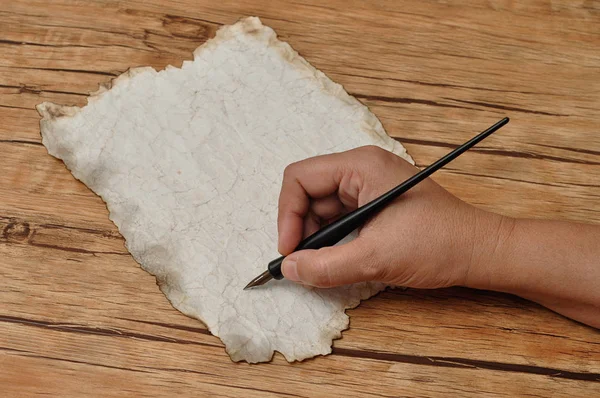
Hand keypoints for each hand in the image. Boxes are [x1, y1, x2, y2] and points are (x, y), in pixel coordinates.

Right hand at [277, 145, 505, 288]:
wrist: (480, 252)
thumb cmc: (439, 244)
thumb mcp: (376, 258)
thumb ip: (326, 265)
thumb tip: (290, 268)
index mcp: (361, 166)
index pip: (300, 178)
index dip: (288, 214)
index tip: (290, 250)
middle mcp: (362, 169)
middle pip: (309, 193)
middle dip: (303, 229)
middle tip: (305, 263)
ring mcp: (370, 185)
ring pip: (323, 208)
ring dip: (318, 237)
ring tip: (326, 264)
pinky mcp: (376, 203)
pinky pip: (341, 217)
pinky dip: (335, 239)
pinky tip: (341, 258)